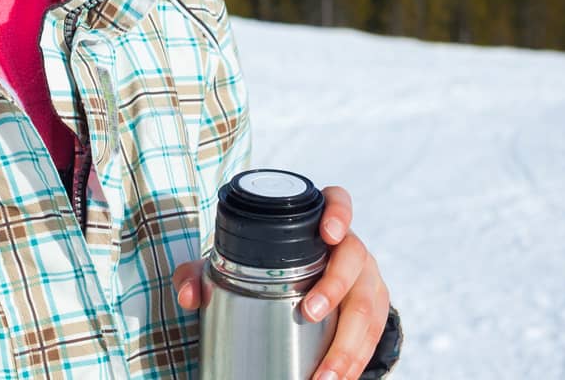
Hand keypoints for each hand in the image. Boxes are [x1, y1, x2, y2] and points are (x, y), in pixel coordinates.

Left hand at [173, 185, 390, 379]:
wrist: (308, 285)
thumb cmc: (265, 267)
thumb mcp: (233, 263)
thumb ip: (200, 273)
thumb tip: (189, 296)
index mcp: (318, 223)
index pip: (338, 202)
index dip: (339, 213)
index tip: (328, 234)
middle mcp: (350, 247)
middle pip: (354, 260)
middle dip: (334, 288)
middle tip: (309, 312)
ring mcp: (367, 278)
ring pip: (367, 307)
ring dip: (348, 344)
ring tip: (324, 373)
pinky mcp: (375, 310)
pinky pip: (373, 336)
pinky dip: (357, 362)